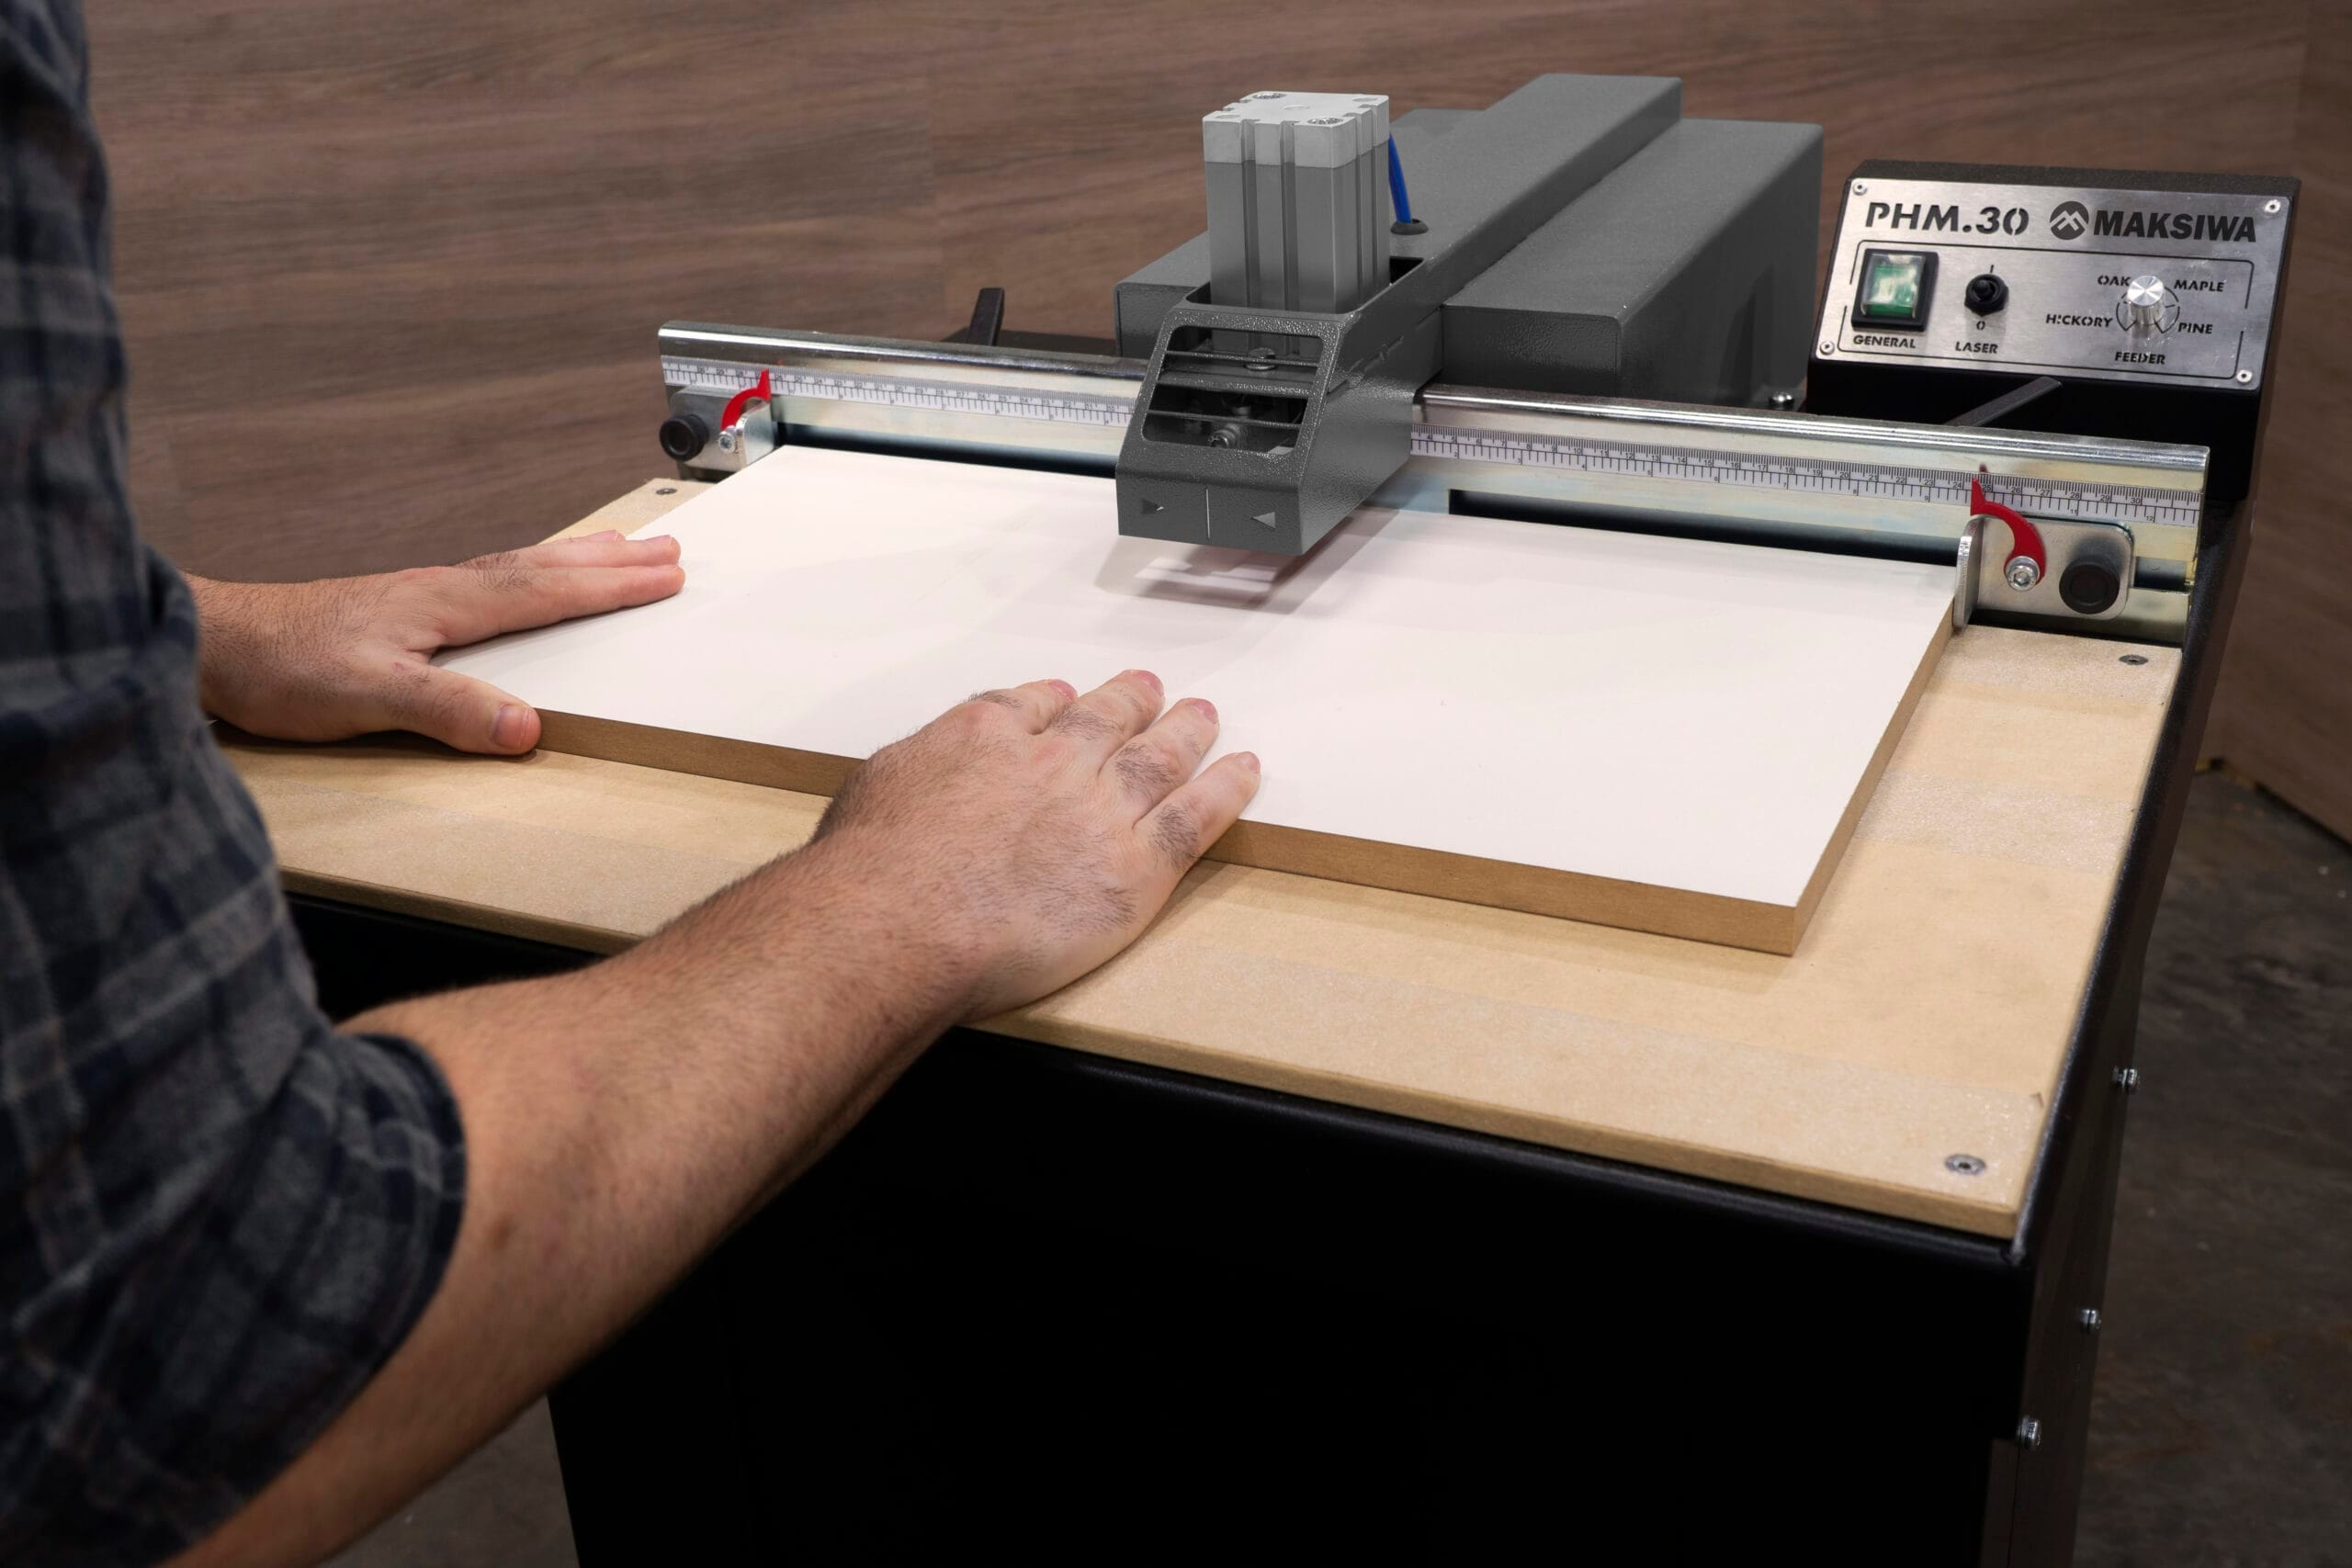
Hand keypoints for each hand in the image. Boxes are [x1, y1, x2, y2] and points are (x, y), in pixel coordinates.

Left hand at [188, 532, 683, 751]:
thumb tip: (527, 728)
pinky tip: (530, 581)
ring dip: (578, 559)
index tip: (665, 577)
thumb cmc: (283, 667)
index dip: (610, 587)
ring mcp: (423, 595)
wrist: (214, 643)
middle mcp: (442, 589)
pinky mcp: (403, 608)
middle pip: (546, 566)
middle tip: (669, 549)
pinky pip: (493, 578)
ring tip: (620, 550)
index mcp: (447, 604)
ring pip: (521, 566)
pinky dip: (533, 571)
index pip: (548, 591)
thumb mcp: (369, 696)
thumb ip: (450, 709)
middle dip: (611, 562)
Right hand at [804, 668, 1260, 1019]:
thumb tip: (931, 767)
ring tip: (1205, 719)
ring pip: (1159, 759)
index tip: (1071, 695)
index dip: (1059, 699)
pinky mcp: (1134, 869)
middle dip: (1133, 702)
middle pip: (1106, 719)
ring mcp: (1099, 811)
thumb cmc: (875, 868)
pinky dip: (1225, 790)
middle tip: (1154, 690)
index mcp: (987, 735)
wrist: (902, 920)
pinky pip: (1194, 817)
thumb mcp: (882, 783)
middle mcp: (1052, 761)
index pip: (1033, 704)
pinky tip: (1243, 773)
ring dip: (1187, 733)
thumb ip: (922, 766)